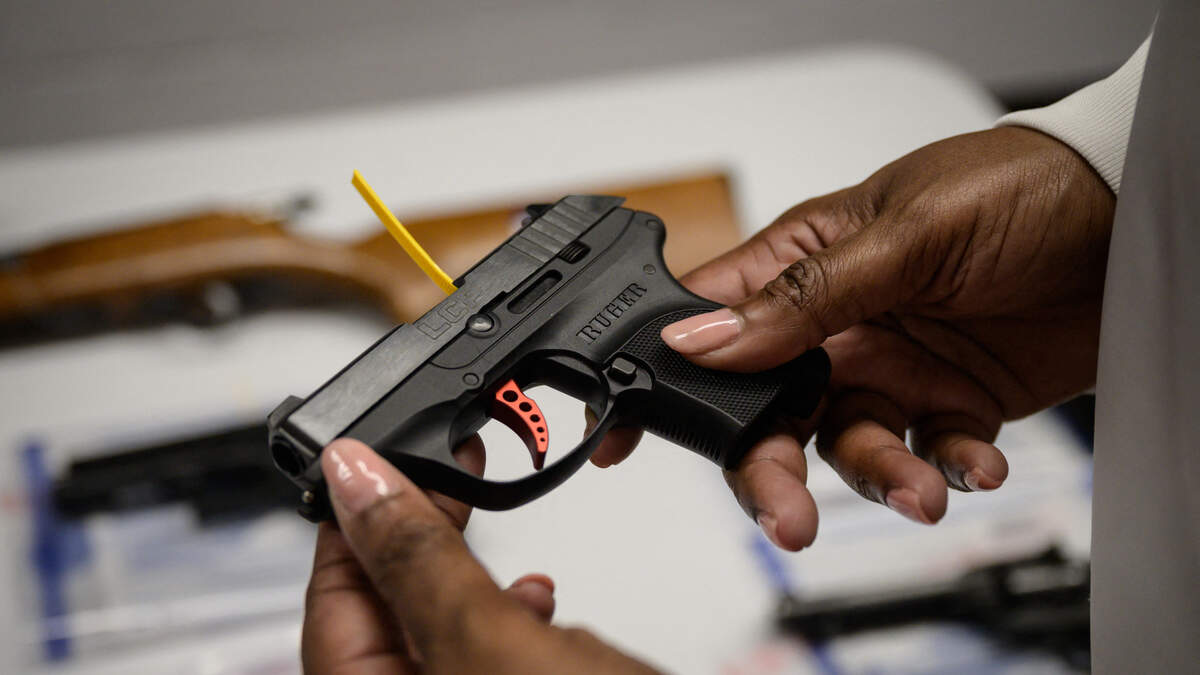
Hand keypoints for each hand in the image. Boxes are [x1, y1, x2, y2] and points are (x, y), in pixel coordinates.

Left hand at [303, 438, 657, 673]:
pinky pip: (485, 654)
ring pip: (437, 628)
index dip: (352, 517)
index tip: (375, 455)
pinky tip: (535, 594)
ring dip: (459, 567)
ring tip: (478, 512)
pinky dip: (506, 612)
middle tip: (439, 463)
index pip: (330, 600)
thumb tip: (355, 480)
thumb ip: (418, 566)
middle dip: (410, 533)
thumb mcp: (488, 647)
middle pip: (381, 611)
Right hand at [591, 127, 1114, 546]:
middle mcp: (836, 321)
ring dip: (879, 476)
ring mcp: (891, 363)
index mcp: (802, 263)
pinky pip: (929, 450)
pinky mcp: (950, 398)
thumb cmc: (1015, 186)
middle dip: (772, 466)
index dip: (665, 377)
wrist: (1129, 214)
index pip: (710, 323)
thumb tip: (701, 338)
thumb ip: (804, 297)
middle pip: (770, 409)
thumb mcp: (903, 233)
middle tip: (787, 515)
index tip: (627, 433)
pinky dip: (949, 467)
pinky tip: (974, 462)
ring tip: (919, 490)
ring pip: (848, 444)